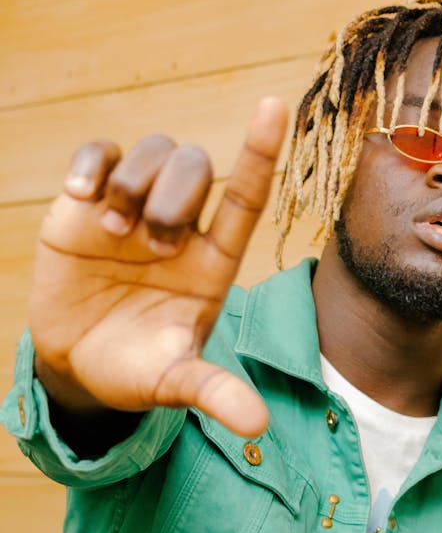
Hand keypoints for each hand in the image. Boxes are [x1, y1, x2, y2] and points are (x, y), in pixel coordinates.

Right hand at [30, 97, 288, 437]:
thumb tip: (258, 427)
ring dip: (134, 180)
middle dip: (174, 193)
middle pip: (195, 167)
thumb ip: (212, 393)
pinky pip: (97, 154)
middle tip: (150, 242)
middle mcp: (180, 225)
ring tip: (113, 227)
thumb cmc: (137, 368)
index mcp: (214, 259)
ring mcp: (134, 209)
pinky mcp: (87, 203)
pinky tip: (79, 194)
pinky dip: (90, 164)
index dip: (259, 151)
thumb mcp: (173, 382)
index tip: (272, 106)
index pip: (245, 196)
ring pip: (152, 151)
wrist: (77, 363)